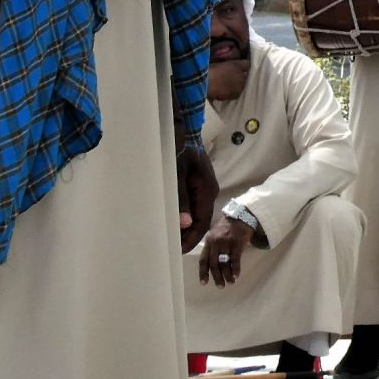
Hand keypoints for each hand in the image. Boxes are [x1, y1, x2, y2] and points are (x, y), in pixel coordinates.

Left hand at [176, 133, 218, 252]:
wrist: (183, 127)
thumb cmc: (178, 148)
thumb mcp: (176, 174)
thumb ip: (181, 199)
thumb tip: (184, 224)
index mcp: (207, 190)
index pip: (202, 222)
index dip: (191, 239)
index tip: (177, 251)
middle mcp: (210, 190)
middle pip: (201, 220)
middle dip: (188, 236)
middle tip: (170, 248)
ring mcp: (205, 186)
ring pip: (198, 212)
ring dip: (186, 226)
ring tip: (169, 237)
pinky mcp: (199, 182)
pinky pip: (194, 203)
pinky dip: (185, 214)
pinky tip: (173, 218)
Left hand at [198, 216, 251, 287]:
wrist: (241, 215)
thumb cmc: (227, 225)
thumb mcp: (215, 233)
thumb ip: (212, 246)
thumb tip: (210, 263)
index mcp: (208, 241)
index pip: (203, 259)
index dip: (203, 272)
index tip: (204, 283)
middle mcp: (216, 243)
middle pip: (214, 264)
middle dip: (217, 277)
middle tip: (220, 286)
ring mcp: (226, 243)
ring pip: (224, 263)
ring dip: (227, 275)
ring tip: (230, 282)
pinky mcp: (237, 243)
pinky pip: (235, 260)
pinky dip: (235, 270)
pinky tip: (236, 276)